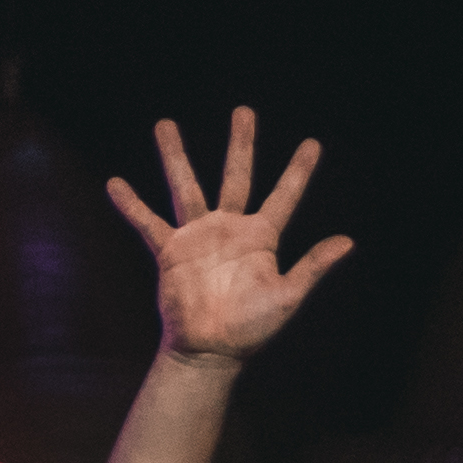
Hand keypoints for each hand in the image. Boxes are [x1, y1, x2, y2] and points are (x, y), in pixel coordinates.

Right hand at [106, 110, 352, 371]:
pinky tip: (115, 183)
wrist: (209, 351)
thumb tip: (348, 241)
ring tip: (165, 124)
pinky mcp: (170, 252)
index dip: (298, 171)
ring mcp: (198, 237)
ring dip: (175, 156)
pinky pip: (148, 223)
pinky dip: (131, 205)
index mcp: (261, 238)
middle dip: (241, 144)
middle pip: (236, 176)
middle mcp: (230, 229)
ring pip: (186, 186)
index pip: (284, 196)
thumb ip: (312, 266)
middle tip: (244, 111)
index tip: (313, 143)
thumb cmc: (251, 329)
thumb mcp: (287, 296)